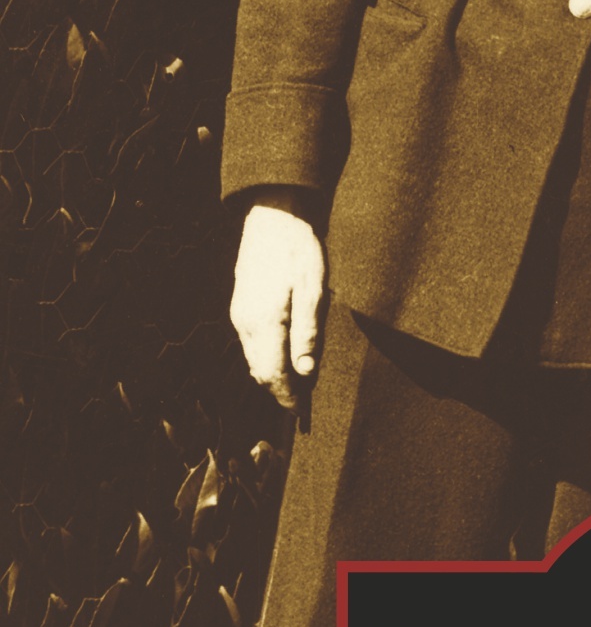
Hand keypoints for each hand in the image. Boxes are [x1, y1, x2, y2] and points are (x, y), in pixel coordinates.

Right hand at [230, 201, 325, 407]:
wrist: (274, 216)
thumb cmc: (298, 250)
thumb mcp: (314, 291)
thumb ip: (308, 334)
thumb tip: (306, 372)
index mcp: (264, 323)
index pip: (272, 375)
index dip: (287, 396)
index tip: (301, 410)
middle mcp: (246, 324)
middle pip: (260, 371)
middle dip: (281, 388)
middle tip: (302, 399)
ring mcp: (240, 314)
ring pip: (254, 358)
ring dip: (274, 372)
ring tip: (299, 379)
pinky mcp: (242, 305)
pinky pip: (253, 342)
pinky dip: (268, 355)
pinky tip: (286, 350)